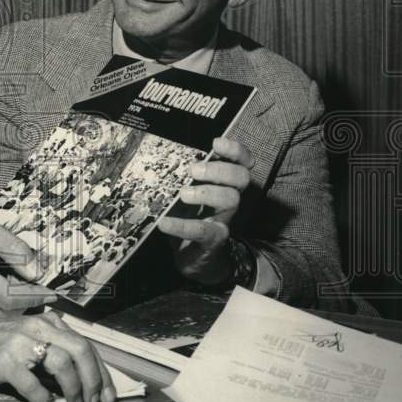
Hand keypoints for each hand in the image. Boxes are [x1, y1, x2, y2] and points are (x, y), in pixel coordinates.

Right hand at [0, 224, 59, 316]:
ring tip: (28, 292)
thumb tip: (37, 273)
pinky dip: (8, 310)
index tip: (51, 292)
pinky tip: (13, 298)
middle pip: (8, 311)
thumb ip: (15, 249)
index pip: (9, 295)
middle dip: (30, 303)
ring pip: (2, 318)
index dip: (33, 296)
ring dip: (20, 307)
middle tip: (44, 292)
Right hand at [0, 311, 115, 401]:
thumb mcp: (30, 339)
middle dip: (94, 379)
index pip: (86, 344)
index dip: (102, 372)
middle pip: (80, 350)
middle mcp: (38, 326)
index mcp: (48, 322)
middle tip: (94, 400)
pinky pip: (31, 382)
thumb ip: (55, 350)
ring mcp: (20, 341)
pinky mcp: (4, 359)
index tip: (109, 393)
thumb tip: (87, 380)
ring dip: (73, 388)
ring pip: (61, 363)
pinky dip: (41, 397)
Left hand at [155, 136, 253, 284]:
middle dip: (219, 170)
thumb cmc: (189, 215)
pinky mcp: (212, 241)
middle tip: (193, 170)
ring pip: (231, 200)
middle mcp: (229, 198)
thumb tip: (160, 152)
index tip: (216, 143)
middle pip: (241, 177)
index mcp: (223, 183)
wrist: (194, 258)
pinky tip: (164, 223)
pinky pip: (204, 231)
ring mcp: (223, 219)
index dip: (236, 151)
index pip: (242, 162)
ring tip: (183, 194)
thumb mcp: (187, 191)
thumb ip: (182, 174)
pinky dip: (183, 226)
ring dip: (207, 193)